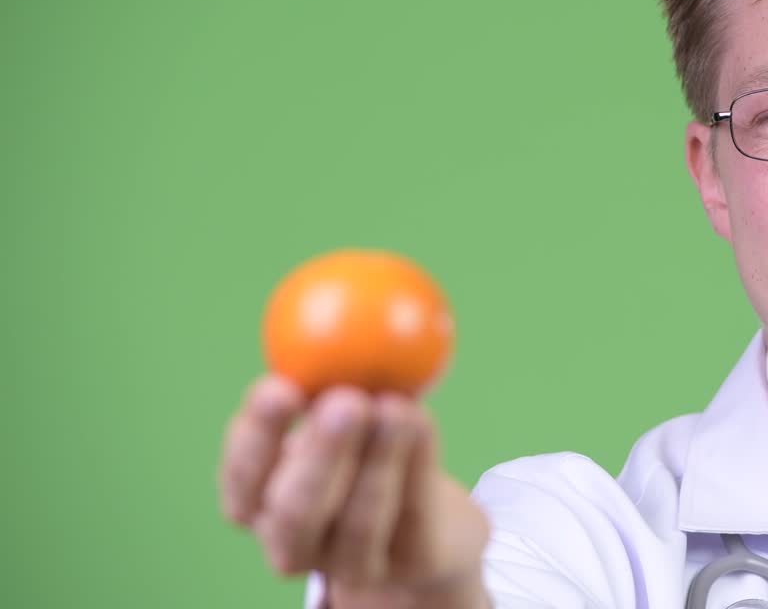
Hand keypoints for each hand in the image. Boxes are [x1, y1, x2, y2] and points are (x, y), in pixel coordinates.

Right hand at [218, 376, 489, 604]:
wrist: (430, 519)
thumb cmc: (370, 447)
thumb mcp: (345, 406)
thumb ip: (333, 367)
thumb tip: (341, 294)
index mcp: (260, 500)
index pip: (242, 476)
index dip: (256, 436)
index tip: (280, 387)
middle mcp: (293, 541)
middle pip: (293, 513)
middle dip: (318, 456)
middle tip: (346, 400)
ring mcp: (349, 566)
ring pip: (357, 523)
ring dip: (378, 460)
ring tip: (397, 407)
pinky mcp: (404, 568)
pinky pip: (410, 517)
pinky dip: (416, 466)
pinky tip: (422, 423)